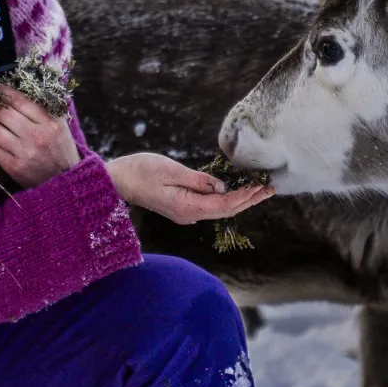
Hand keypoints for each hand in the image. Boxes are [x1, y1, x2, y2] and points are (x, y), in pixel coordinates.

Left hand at [0, 85, 80, 187]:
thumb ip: (44, 107)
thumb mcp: (60, 125)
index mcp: (50, 123)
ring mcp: (25, 153)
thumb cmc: (61, 149)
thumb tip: (20, 89)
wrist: (65, 180)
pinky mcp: (15, 168)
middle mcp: (37, 136)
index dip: (5, 92)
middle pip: (4, 113)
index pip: (20, 101)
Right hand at [105, 152, 275, 224]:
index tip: (262, 186)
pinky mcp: (181, 207)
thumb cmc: (140, 172)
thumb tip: (223, 187)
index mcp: (187, 208)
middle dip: (249, 200)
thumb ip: (199, 180)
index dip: (246, 197)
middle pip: (226, 210)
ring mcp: (184, 213)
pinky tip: (235, 190)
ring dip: (240, 199)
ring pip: (219, 209)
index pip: (225, 205)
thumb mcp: (171, 171)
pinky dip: (226, 198)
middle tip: (271, 188)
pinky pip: (209, 205)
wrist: (116, 181)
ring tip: (259, 188)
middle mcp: (188, 215)